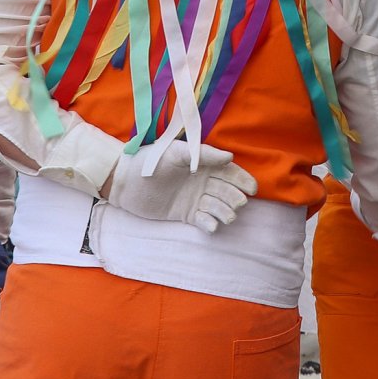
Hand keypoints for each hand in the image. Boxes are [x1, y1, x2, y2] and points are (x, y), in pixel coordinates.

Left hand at [104, 140, 257, 233]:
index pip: (229, 172)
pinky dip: (210, 224)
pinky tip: (211, 225)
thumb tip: (230, 157)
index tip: (252, 188)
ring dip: (225, 212)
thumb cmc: (150, 160)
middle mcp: (202, 182)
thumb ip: (203, 154)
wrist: (125, 182)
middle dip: (235, 197)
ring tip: (227, 216)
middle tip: (239, 203)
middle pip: (227, 190)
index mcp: (203, 164)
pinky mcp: (186, 214)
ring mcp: (195, 199)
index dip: (242, 179)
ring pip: (218, 206)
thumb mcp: (176, 152)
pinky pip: (203, 220)